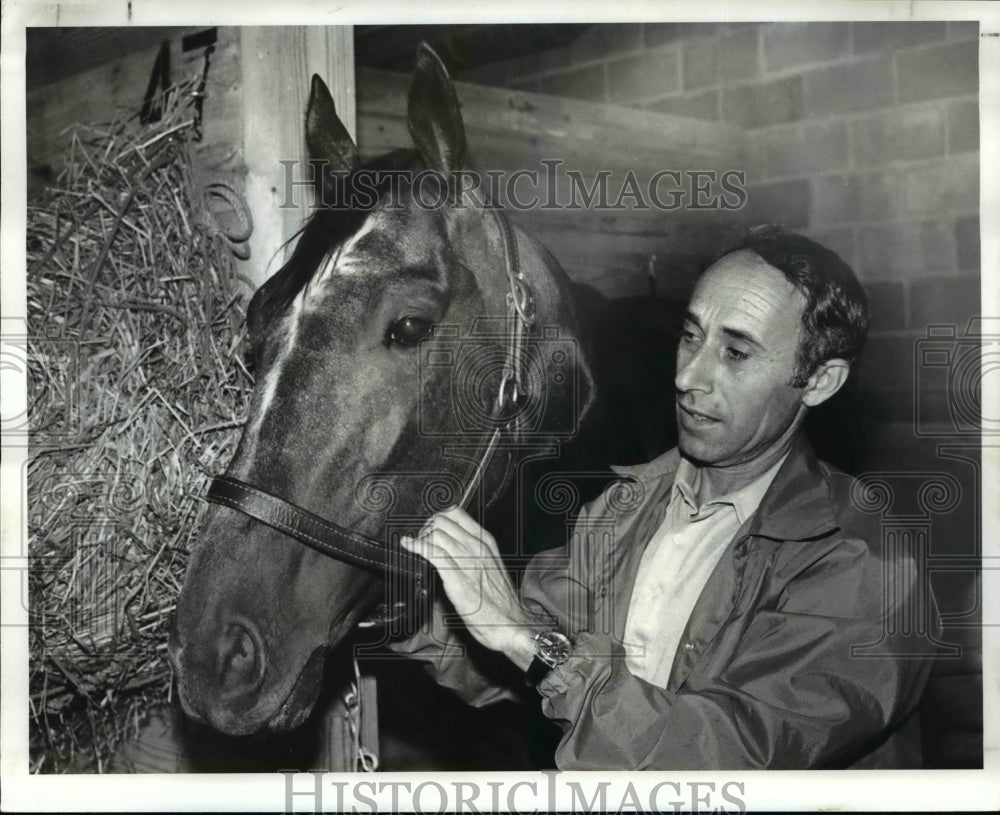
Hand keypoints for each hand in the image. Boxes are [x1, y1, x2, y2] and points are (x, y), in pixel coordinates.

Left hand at [401, 507, 536, 669]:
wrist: (510, 624)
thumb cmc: (501, 601)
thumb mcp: (491, 565)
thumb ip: (473, 553)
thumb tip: (451, 546)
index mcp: (486, 542)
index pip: (456, 513)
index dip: (437, 518)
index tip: (430, 529)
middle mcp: (477, 547)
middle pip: (442, 521)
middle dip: (426, 528)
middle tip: (421, 542)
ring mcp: (467, 562)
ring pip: (436, 534)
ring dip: (420, 538)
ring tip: (415, 548)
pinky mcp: (457, 579)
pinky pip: (432, 553)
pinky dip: (416, 547)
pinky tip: (408, 547)